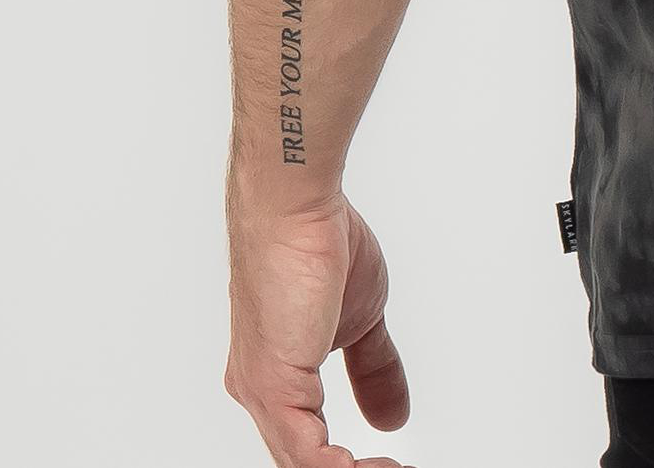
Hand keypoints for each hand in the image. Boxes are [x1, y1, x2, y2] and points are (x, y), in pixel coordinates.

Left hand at [225, 191, 415, 466]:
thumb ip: (374, 369)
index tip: (389, 464)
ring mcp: (263, 394)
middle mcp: (260, 394)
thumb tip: (393, 416)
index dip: (347, 464)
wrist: (294, 210)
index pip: (309, 444)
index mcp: (276, 380)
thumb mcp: (362, 319)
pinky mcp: (273, 387)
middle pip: (301, 461)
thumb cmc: (315, 246)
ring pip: (301, 465)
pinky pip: (305, 455)